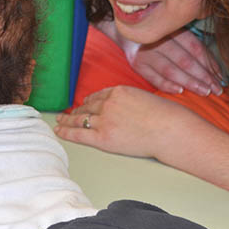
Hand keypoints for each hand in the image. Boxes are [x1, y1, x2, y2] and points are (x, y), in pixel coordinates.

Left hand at [56, 85, 228, 225]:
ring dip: (68, 119)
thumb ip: (129, 101)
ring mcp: (104, 120)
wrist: (170, 130)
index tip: (84, 104)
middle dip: (77, 110)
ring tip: (59, 120)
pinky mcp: (103, 137)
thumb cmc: (165, 117)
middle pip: (87, 107)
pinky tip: (58, 129)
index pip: (99, 96)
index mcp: (119, 91)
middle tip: (67, 113)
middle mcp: (108, 103)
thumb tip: (123, 108)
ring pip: (80, 118)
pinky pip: (79, 133)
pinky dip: (66, 130)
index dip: (89, 101)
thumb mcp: (145, 99)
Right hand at [128, 28, 222, 95]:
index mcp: (171, 29)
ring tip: (204, 91)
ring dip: (189, 82)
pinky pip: (154, 78)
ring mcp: (145, 52)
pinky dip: (168, 85)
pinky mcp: (136, 64)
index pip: (194, 47)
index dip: (209, 62)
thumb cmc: (157, 35)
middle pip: (185, 60)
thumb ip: (193, 47)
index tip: (220, 77)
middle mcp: (158, 40)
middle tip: (216, 88)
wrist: (125, 32)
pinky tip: (180, 91)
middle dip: (203, 76)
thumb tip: (215, 70)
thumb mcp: (175, 33)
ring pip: (171, 70)